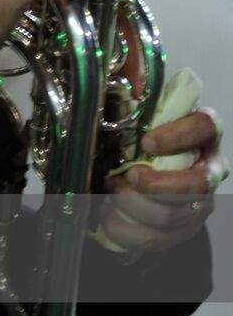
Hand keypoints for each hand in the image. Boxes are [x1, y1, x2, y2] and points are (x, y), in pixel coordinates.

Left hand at [99, 108, 226, 252]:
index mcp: (202, 135)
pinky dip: (125, 229)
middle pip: (197, 184)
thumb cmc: (143, 145)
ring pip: (173, 214)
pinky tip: (106, 215)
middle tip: (125, 176)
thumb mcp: (140, 121)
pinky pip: (156, 238)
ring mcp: (200, 203)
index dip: (177, 135)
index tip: (146, 143)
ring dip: (132, 206)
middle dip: (155, 184)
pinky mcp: (184, 229)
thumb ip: (134, 103)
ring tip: (109, 191)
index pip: (204, 127)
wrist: (148, 183)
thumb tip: (118, 77)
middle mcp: (210, 169)